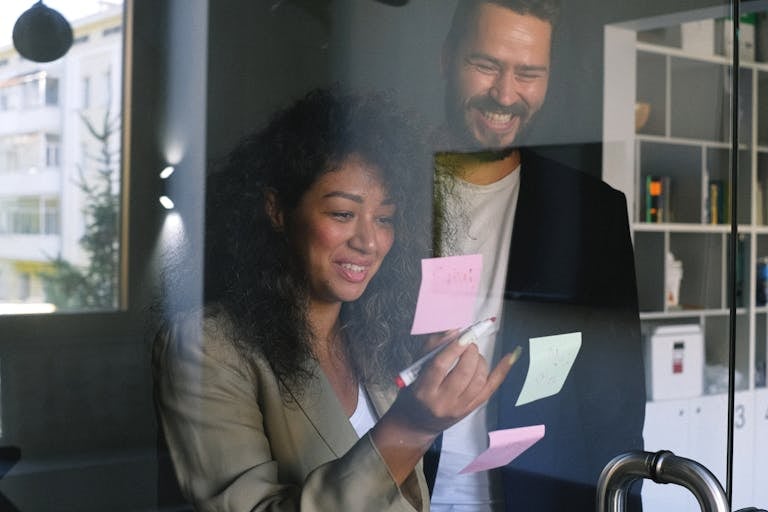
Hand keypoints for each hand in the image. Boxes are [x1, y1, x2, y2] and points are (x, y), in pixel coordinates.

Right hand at [389, 336, 514, 435]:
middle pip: (463, 373)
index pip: (440, 366)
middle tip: (468, 342)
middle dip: (470, 352)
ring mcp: (459, 408)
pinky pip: (491, 388)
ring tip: (473, 353)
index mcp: (424, 390)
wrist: (417, 423)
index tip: (462, 334)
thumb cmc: (413, 391)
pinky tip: (511, 356)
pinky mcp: (471, 410)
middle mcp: (442, 402)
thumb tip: (454, 330)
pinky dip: (502, 371)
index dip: (453, 348)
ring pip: (478, 380)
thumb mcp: (415, 369)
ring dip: (480, 360)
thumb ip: (432, 347)